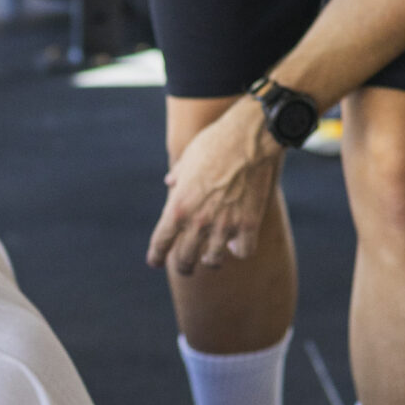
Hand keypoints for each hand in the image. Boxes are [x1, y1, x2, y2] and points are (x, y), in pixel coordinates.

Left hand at [146, 100, 281, 274]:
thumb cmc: (214, 142)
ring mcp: (224, 225)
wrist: (248, 138)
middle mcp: (199, 221)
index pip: (161, 242)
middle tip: (185, 267)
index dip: (156, 256)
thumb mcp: (187, 158)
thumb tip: (171, 182)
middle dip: (183, 266)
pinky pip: (243, 251)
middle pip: (185, 258)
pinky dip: (240, 250)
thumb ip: (178, 176)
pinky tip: (238, 245)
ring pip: (213, 260)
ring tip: (212, 257)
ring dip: (211, 260)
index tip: (155, 262)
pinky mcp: (248, 224)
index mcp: (178, 206)